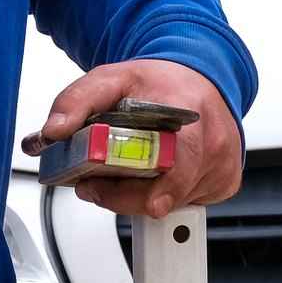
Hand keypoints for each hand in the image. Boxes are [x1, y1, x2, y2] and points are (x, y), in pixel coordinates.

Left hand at [22, 58, 242, 217]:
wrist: (196, 78)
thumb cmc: (161, 83)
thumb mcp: (111, 80)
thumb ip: (77, 100)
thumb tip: (55, 130)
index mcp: (189, 113)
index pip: (183, 161)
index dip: (167, 189)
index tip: (153, 203)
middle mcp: (212, 141)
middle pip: (169, 191)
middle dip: (126, 195)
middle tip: (97, 183)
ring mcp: (221, 165)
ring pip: (173, 203)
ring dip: (142, 196)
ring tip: (126, 170)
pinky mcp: (225, 182)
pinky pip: (188, 204)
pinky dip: (165, 196)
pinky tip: (158, 174)